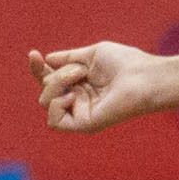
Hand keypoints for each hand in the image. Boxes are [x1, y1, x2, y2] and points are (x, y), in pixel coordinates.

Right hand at [31, 43, 177, 132]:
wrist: (145, 77)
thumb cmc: (126, 63)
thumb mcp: (91, 54)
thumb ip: (68, 58)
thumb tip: (46, 59)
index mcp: (80, 84)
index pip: (49, 80)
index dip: (37, 68)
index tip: (33, 54)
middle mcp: (79, 100)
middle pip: (45, 89)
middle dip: (55, 74)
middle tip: (80, 70)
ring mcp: (81, 113)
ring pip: (46, 101)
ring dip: (57, 84)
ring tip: (81, 77)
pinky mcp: (85, 125)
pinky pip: (54, 122)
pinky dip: (56, 104)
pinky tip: (72, 95)